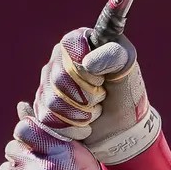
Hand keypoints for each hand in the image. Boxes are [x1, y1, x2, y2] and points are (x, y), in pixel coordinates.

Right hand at [29, 27, 160, 164]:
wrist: (123, 126)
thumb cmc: (126, 90)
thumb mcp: (127, 67)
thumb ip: (114, 55)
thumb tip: (87, 63)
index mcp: (77, 41)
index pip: (69, 46)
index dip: (86, 68)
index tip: (102, 79)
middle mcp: (58, 59)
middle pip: (60, 77)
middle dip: (88, 95)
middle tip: (102, 97)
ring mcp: (48, 84)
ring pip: (53, 102)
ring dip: (82, 114)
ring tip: (95, 111)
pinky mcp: (43, 107)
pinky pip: (49, 120)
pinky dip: (73, 128)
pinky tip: (85, 124)